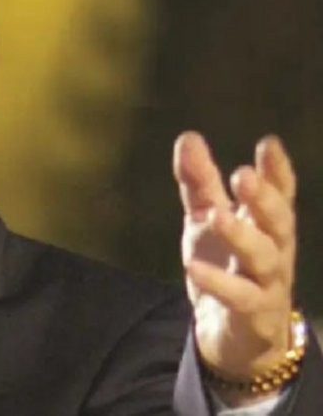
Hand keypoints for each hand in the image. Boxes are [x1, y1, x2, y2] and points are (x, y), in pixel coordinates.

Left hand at [173, 131, 296, 404]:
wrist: (230, 331)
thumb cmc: (225, 264)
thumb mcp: (206, 218)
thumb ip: (199, 182)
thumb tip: (188, 136)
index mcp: (265, 223)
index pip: (279, 193)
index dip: (277, 170)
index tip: (269, 144)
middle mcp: (274, 249)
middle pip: (278, 221)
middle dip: (263, 198)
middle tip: (243, 175)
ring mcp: (268, 282)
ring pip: (264, 256)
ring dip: (242, 235)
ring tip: (217, 216)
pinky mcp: (254, 313)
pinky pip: (239, 296)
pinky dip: (218, 282)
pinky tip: (192, 266)